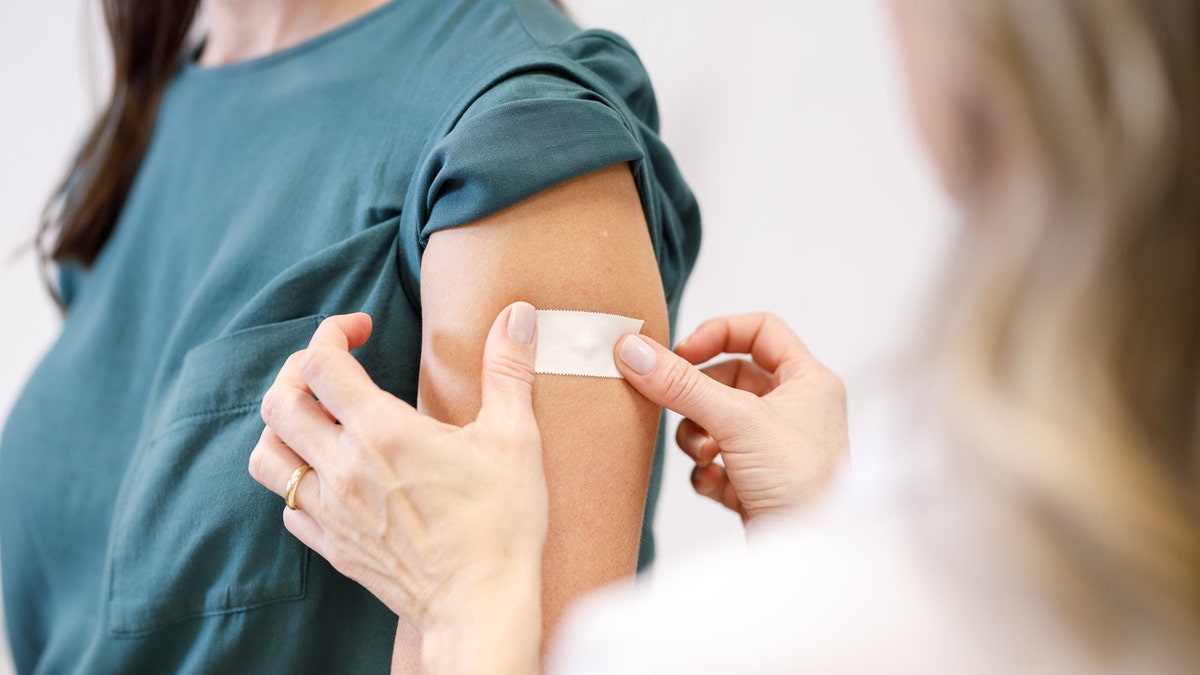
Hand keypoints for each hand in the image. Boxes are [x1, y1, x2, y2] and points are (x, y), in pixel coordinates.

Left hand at [248, 303, 546, 671]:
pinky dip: (298, 481)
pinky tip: (330, 476)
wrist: (482, 606)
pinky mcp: (334, 547)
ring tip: (316, 417)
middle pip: (279, 403)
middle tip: (334, 366)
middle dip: (298, 370)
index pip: (321, 363)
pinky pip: (289, 506)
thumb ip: (508, 370)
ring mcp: (332, 512)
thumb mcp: (514, 438)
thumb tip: (517, 315)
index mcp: (382, 433)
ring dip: (282, 427)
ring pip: (267, 457)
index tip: (361, 328)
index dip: (332, 332)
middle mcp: (344, 469)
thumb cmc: (502, 523)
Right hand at [614, 313, 847, 522]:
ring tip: (705, 456)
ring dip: (698, 438)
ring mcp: (777, 448)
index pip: (760, 330)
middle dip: (699, 398)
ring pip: (718, 422)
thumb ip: (681, 384)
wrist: (812, 556)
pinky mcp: (758, 484)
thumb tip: (633, 350)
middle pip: (729, 379)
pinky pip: (718, 463)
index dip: (718, 334)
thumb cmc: (803, 483)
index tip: (681, 354)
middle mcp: (797, 409)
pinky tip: (713, 484)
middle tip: (678, 407)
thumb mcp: (736, 420)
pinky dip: (706, 471)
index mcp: (809, 380)